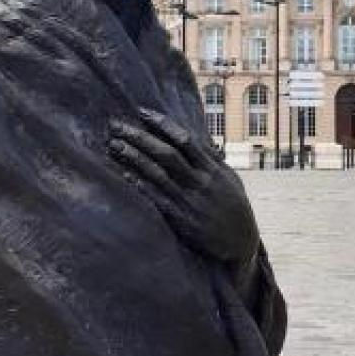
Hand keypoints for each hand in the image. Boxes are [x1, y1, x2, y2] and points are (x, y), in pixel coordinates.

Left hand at [108, 108, 259, 264]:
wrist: (241, 243)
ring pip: (157, 174)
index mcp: (212, 169)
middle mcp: (200, 182)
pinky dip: (139, 185)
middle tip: (116, 125)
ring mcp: (189, 201)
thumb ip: (212, 159)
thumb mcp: (230, 179)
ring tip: (113, 144)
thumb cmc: (235, 207)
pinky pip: (156, 199)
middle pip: (166, 154)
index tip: (142, 112)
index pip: (185, 140)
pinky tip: (124, 174)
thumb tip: (198, 139)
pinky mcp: (181, 220)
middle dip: (140, 137)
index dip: (162, 124)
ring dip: (133, 158)